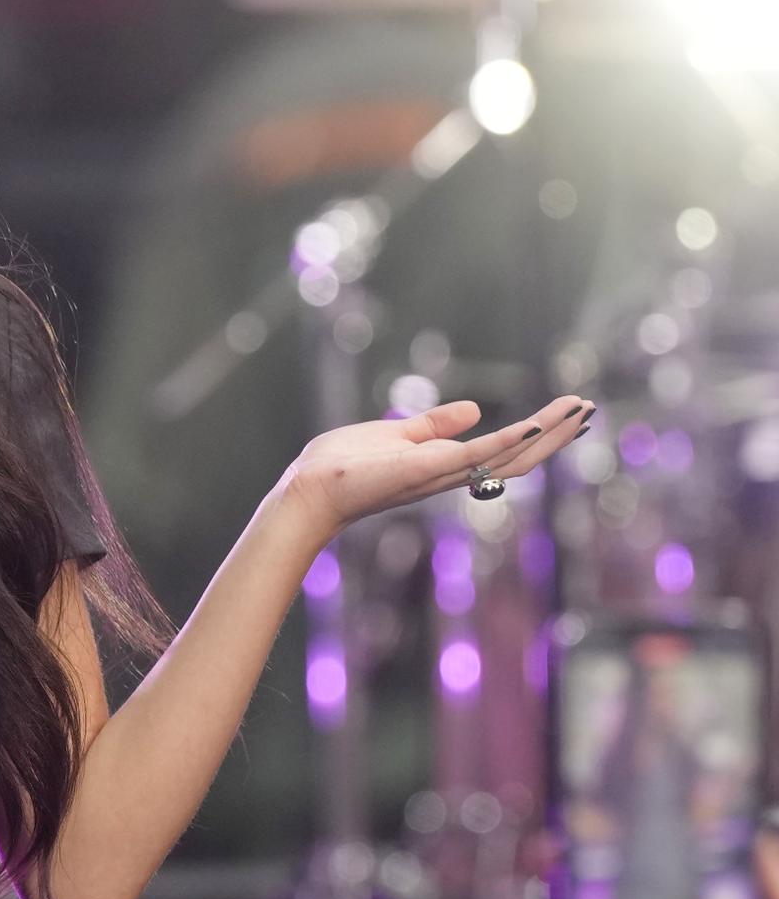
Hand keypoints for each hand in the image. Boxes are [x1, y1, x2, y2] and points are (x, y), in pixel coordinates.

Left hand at [277, 395, 593, 540]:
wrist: (310, 489)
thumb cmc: (344, 466)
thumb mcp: (395, 435)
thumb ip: (433, 425)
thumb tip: (473, 409)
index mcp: (446, 465)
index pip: (505, 452)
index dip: (539, 435)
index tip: (567, 413)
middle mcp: (451, 474)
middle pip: (518, 459)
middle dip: (555, 436)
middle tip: (587, 410)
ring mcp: (441, 474)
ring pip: (507, 456)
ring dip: (545, 434)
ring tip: (576, 410)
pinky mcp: (425, 469)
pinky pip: (476, 454)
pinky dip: (507, 439)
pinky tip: (535, 422)